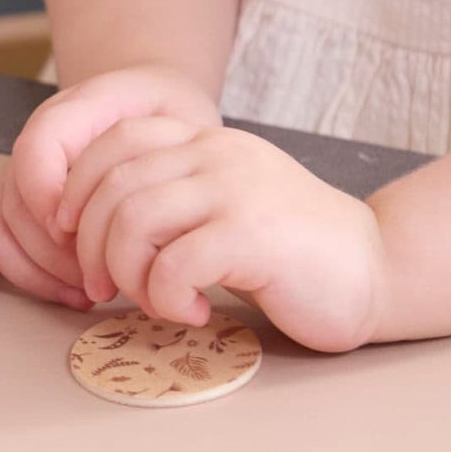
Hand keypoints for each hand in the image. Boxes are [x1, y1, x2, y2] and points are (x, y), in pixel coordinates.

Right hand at [0, 65, 219, 302]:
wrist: (151, 109)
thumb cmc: (163, 117)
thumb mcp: (172, 112)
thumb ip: (141, 149)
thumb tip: (103, 213)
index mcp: (65, 117)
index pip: (34, 154)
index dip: (48, 199)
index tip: (77, 232)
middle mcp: (33, 151)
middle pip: (18, 208)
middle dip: (56, 256)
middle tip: (102, 282)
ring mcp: (18, 180)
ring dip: (33, 272)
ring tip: (81, 295)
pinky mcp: (11, 205)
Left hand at [62, 118, 388, 352]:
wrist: (373, 270)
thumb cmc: (288, 251)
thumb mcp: (222, 204)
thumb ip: (168, 199)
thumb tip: (90, 229)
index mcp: (207, 139)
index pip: (116, 138)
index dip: (78, 188)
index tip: (77, 237)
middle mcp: (218, 153)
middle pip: (112, 185)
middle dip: (91, 247)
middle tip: (105, 290)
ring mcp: (236, 190)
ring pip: (132, 221)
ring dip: (126, 275)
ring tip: (154, 302)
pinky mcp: (252, 235)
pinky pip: (172, 265)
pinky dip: (166, 299)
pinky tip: (193, 313)